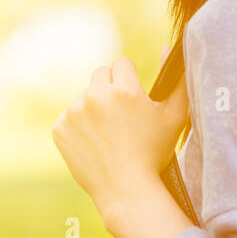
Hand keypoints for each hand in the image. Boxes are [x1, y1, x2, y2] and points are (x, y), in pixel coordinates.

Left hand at [52, 54, 188, 220]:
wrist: (126, 191)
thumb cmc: (155, 153)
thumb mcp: (175, 116)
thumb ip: (177, 80)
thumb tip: (168, 46)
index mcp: (125, 90)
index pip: (122, 64)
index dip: (129, 82)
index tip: (132, 101)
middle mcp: (96, 96)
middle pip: (101, 74)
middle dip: (110, 89)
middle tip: (120, 116)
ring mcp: (74, 112)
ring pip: (84, 96)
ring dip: (94, 108)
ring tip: (108, 134)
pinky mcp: (59, 128)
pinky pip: (68, 116)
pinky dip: (78, 127)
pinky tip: (93, 143)